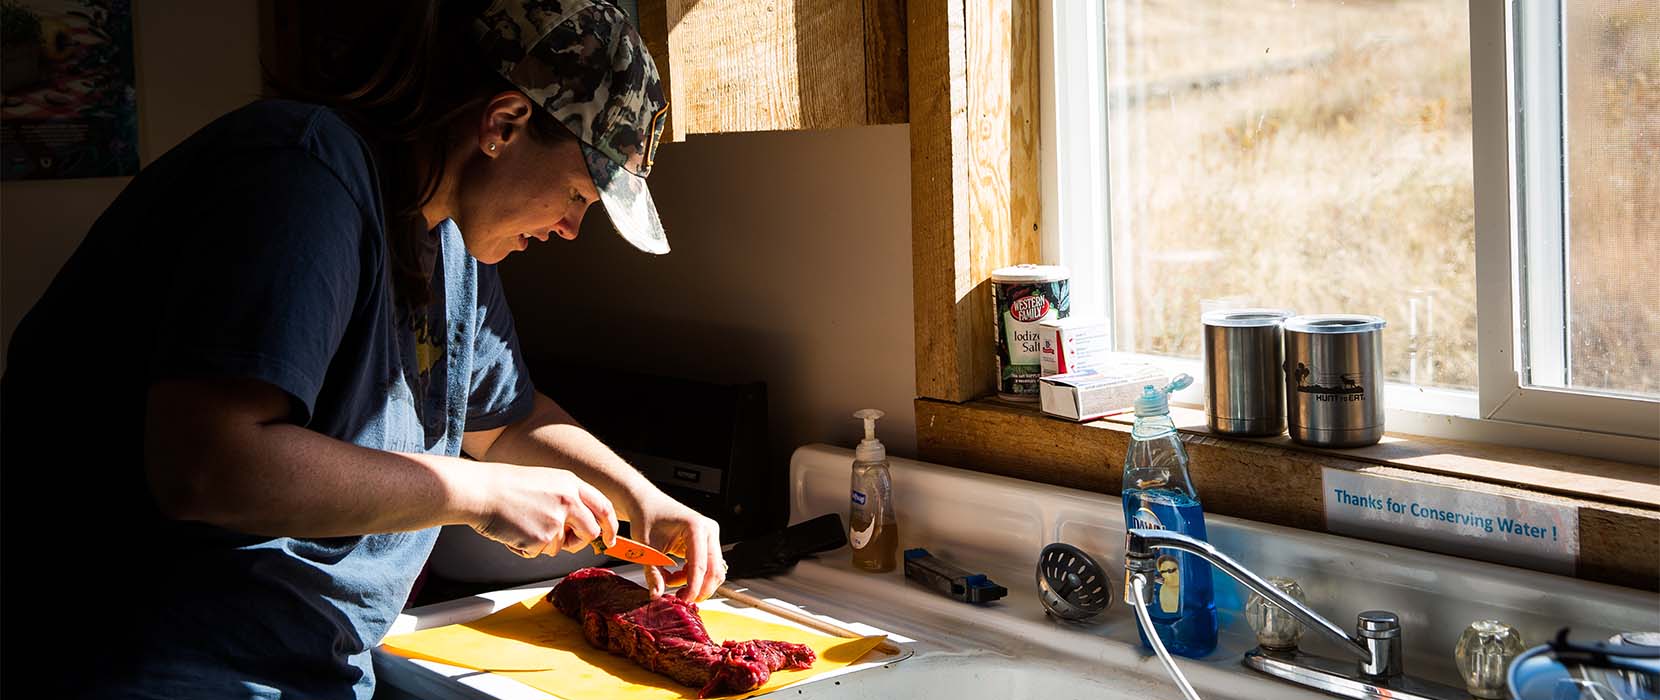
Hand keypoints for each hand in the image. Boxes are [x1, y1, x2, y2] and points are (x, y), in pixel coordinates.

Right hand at [469, 464, 618, 557]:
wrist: (481, 491)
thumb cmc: (505, 486)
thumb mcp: (546, 481)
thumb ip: (568, 498)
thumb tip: (582, 521)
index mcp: (571, 483)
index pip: (603, 507)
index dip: (609, 525)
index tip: (609, 538)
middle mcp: (568, 501)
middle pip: (590, 532)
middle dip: (579, 541)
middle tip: (561, 540)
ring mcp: (556, 520)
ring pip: (562, 546)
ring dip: (545, 543)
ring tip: (524, 524)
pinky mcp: (542, 538)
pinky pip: (540, 553)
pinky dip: (526, 548)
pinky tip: (514, 531)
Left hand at [632, 494, 724, 601]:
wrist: (647, 503)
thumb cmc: (646, 518)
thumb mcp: (646, 547)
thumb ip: (653, 573)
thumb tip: (657, 595)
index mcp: (696, 527)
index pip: (700, 565)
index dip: (693, 587)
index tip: (684, 602)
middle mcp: (709, 530)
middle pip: (714, 570)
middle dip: (700, 589)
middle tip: (682, 600)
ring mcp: (710, 536)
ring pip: (713, 570)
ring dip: (695, 583)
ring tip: (673, 584)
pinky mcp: (707, 543)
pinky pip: (706, 566)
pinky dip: (692, 576)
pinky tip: (675, 576)